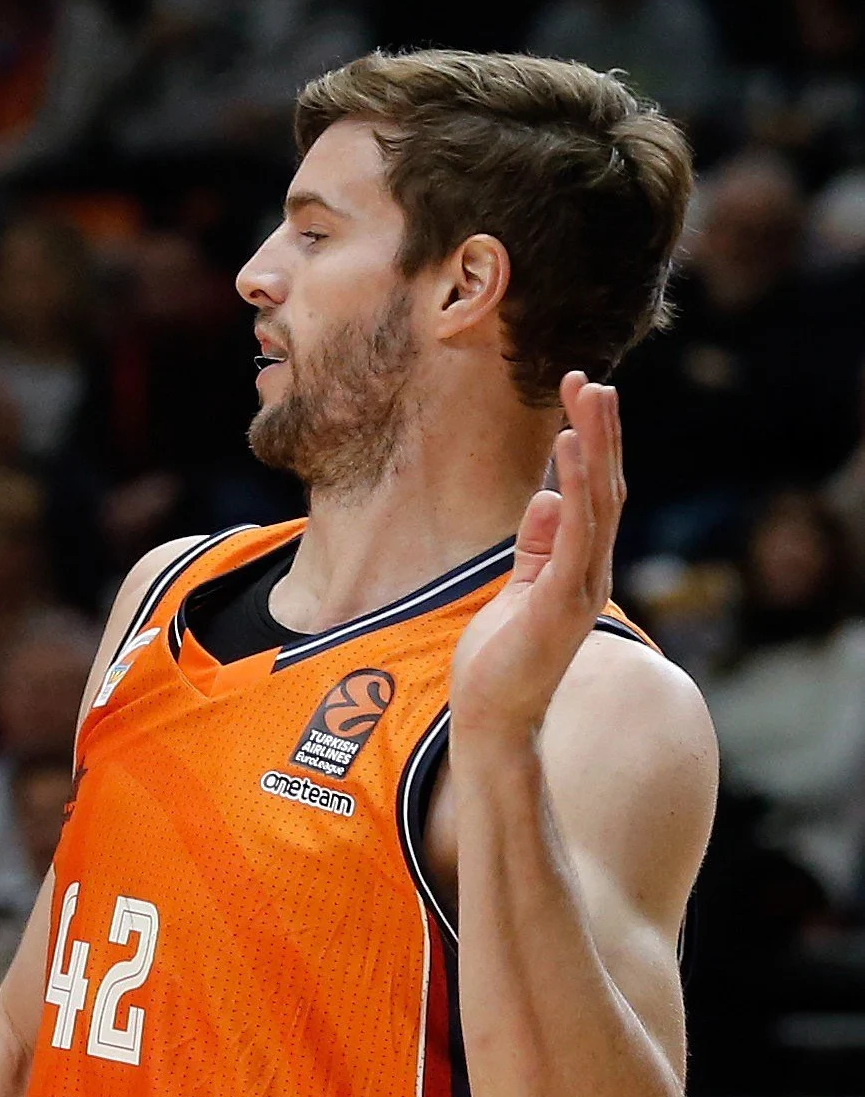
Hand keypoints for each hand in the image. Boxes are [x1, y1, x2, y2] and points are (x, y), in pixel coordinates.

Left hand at [450, 374, 621, 740]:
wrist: (493, 717)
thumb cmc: (502, 658)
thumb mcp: (517, 588)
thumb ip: (536, 546)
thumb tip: (545, 497)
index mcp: (579, 566)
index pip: (594, 495)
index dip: (591, 447)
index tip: (580, 399)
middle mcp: (590, 570)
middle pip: (603, 487)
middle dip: (599, 432)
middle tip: (590, 379)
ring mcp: (581, 584)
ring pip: (597, 501)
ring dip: (594, 445)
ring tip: (588, 396)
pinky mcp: (560, 598)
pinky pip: (574, 532)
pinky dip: (573, 487)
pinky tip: (568, 449)